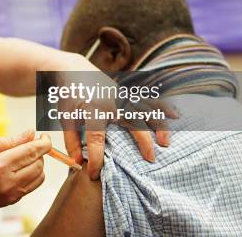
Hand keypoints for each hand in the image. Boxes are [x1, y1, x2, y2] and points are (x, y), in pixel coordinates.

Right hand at [0, 131, 51, 217]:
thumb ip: (8, 140)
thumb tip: (30, 134)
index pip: (32, 151)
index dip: (43, 142)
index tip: (44, 135)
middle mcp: (9, 182)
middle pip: (39, 163)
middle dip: (40, 150)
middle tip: (32, 142)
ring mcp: (12, 194)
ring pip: (40, 175)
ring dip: (38, 162)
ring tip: (26, 155)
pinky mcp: (12, 200)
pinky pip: (33, 185)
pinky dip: (33, 174)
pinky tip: (22, 167)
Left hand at [63, 94, 178, 180]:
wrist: (72, 68)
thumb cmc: (68, 95)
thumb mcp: (65, 118)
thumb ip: (71, 140)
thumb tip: (77, 163)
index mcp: (92, 108)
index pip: (96, 138)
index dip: (95, 159)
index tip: (94, 174)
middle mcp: (110, 101)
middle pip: (132, 122)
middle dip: (142, 142)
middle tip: (149, 161)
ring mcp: (121, 95)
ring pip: (145, 110)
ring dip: (158, 125)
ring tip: (166, 143)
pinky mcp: (126, 92)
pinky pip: (147, 99)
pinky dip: (162, 106)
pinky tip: (176, 115)